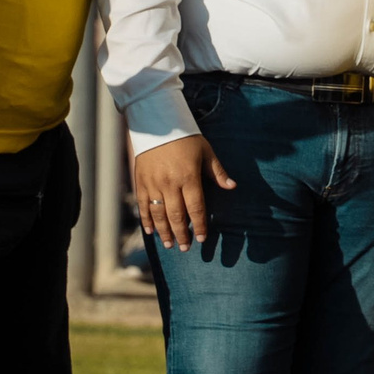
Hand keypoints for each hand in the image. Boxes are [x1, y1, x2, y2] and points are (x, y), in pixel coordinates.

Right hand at [132, 133, 233, 251]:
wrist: (157, 125)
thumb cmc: (186, 138)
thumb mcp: (206, 152)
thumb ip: (217, 172)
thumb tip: (232, 186)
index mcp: (188, 177)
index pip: (195, 208)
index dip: (199, 225)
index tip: (202, 239)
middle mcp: (169, 183)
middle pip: (176, 216)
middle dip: (182, 234)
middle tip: (186, 248)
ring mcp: (153, 184)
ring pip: (158, 214)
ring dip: (164, 232)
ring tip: (170, 245)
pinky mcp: (141, 182)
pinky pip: (143, 206)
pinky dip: (146, 220)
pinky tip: (151, 232)